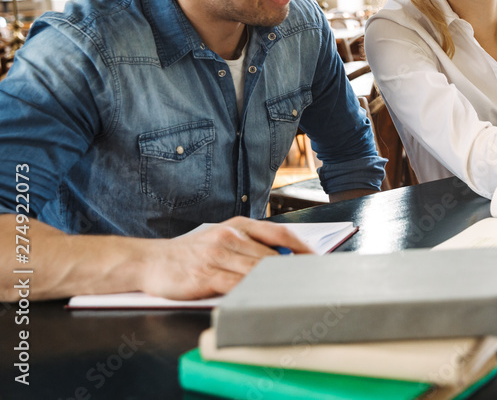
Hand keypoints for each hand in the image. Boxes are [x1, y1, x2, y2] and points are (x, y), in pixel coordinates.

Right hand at [138, 217, 313, 299]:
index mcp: (238, 225)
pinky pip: (237, 285)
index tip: (316, 260)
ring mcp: (218, 255)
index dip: (302, 247)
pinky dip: (253, 293)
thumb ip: (250, 244)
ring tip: (292, 293)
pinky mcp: (207, 275)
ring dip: (276, 283)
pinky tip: (263, 298)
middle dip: (291, 271)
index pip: (279, 234)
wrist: (151, 261)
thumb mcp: (222, 237)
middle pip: (272, 256)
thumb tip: (283, 257)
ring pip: (258, 271)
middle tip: (308, 282)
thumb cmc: (190, 253)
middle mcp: (230, 236)